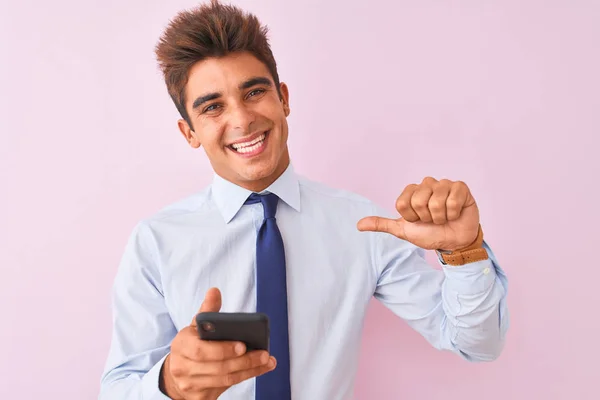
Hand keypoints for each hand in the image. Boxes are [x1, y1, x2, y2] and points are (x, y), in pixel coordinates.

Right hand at [160, 288, 275, 399]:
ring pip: (224, 379)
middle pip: (218, 367)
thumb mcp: (195, 326)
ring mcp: (189, 384)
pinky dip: (245, 378)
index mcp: (181, 344)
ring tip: (267, 361)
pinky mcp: (197, 397)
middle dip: (244, 361)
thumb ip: (207, 310)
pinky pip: (225, 388)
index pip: (201, 350)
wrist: (175, 374)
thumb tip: (214, 291)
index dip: (223, 349)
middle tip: (264, 354)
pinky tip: (259, 370)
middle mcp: (182, 366)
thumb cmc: (191, 345)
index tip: (242, 345)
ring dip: (249, 370)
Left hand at [357, 177, 479, 250]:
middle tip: (433, 220)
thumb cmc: (429, 233)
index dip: (411, 217)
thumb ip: (382, 225)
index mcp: (411, 191)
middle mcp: (426, 184)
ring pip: (435, 202)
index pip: (402, 203)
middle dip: (426, 218)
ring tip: (444, 217)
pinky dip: (453, 213)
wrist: (453, 242)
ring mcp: (444, 184)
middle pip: (418, 202)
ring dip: (440, 217)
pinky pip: (452, 200)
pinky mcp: (461, 187)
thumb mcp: (403, 230)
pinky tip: (455, 213)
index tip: (418, 221)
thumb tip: (358, 225)